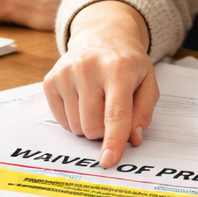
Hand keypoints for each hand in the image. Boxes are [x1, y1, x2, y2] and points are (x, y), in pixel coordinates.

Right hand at [44, 0, 157, 167]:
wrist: (101, 36)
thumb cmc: (126, 63)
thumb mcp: (147, 81)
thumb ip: (144, 112)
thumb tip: (133, 139)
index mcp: (119, 69)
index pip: (115, 113)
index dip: (113, 139)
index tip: (108, 160)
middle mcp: (89, 68)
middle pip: (92, 126)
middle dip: (104, 131)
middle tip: (111, 111)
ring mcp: (66, 73)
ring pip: (76, 127)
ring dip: (89, 125)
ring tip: (97, 101)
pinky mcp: (50, 80)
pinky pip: (61, 121)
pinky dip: (74, 119)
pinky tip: (82, 99)